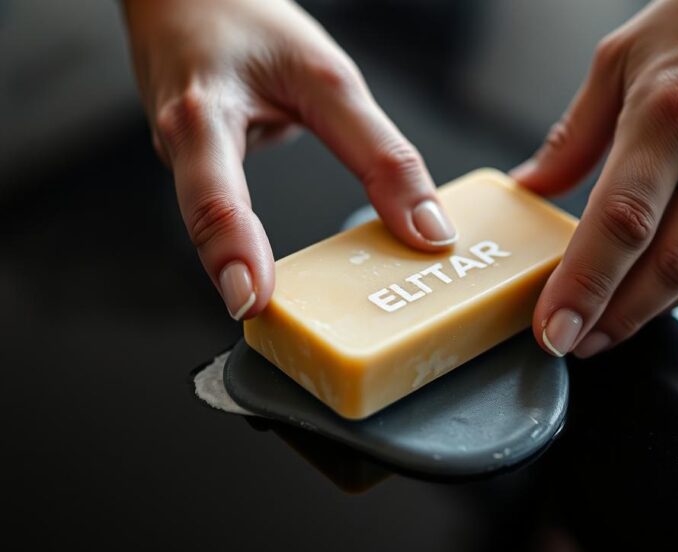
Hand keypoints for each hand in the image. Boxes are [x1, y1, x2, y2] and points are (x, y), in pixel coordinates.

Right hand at [121, 0, 456, 319]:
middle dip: (237, 274)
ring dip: (243, 264)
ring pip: (210, 225)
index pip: (214, 196)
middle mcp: (180, 144)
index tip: (252, 300)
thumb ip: (380, 154)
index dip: (232, 252)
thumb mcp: (329, 77)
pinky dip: (248, 243)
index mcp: (205, 116)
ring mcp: (179, 159)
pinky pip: (221, 212)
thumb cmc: (246, 20)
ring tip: (280, 310)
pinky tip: (272, 270)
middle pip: (204, 223)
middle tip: (272, 324)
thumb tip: (427, 231)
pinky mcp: (192, 166)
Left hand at [512, 0, 677, 357]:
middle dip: (611, 317)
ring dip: (649, 313)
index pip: (621, 222)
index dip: (584, 286)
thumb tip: (532, 187)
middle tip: (570, 343)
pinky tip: (655, 298)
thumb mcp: (620, 58)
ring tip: (602, 332)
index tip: (551, 329)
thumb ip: (574, 134)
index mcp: (670, 115)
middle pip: (664, 265)